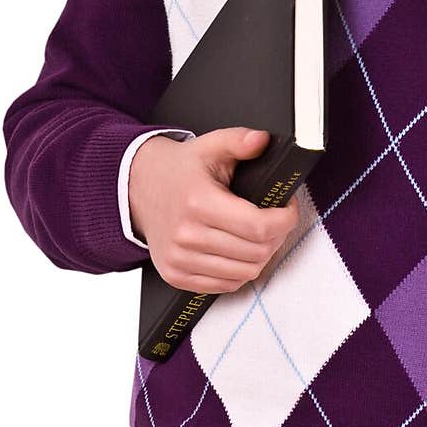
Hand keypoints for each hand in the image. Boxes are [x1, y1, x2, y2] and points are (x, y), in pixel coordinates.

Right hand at [128, 127, 300, 290]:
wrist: (138, 187)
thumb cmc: (179, 169)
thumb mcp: (210, 146)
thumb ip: (239, 140)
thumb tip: (261, 140)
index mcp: (199, 202)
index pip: (258, 227)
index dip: (284, 219)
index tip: (288, 208)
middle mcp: (187, 235)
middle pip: (256, 252)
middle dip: (278, 236)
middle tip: (277, 219)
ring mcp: (179, 259)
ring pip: (244, 273)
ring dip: (261, 256)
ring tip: (260, 235)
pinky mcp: (176, 275)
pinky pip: (225, 286)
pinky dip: (240, 271)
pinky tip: (241, 250)